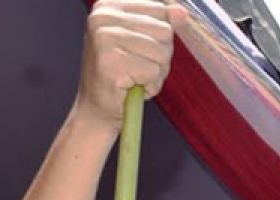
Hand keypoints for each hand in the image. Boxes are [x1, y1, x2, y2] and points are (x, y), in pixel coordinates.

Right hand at [76, 0, 186, 129]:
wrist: (98, 108)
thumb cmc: (121, 75)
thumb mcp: (143, 42)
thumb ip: (162, 23)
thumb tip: (181, 12)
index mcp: (109, 5)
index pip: (160, 10)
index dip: (160, 37)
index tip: (139, 50)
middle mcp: (103, 17)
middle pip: (164, 31)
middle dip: (160, 56)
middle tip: (138, 68)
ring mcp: (104, 38)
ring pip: (162, 53)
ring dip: (156, 73)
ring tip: (136, 77)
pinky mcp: (111, 62)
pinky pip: (153, 71)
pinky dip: (150, 85)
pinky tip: (133, 86)